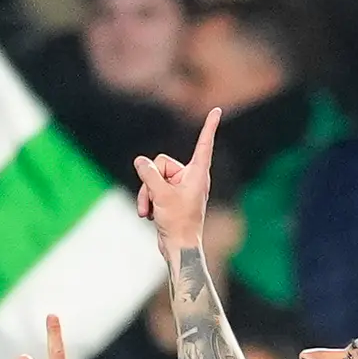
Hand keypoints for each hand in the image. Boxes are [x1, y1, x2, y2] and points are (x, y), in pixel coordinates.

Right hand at [131, 106, 217, 253]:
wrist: (178, 248)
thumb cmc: (178, 222)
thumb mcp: (160, 194)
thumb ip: (148, 174)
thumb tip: (140, 160)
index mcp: (198, 173)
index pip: (204, 144)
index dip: (209, 126)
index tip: (217, 110)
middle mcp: (191, 177)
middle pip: (161, 163)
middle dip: (151, 181)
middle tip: (155, 200)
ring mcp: (179, 187)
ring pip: (153, 177)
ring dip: (146, 193)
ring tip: (149, 211)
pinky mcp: (170, 197)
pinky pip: (152, 188)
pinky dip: (147, 200)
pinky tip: (149, 215)